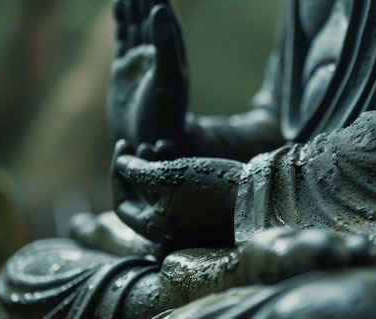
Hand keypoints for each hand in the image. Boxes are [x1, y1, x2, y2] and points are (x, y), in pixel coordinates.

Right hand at [108, 0, 187, 149]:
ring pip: (136, 23)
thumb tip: (160, 13)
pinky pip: (123, 38)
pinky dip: (121, 20)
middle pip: (151, 15)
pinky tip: (119, 2)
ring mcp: (140, 61)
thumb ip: (165, 48)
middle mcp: (158, 55)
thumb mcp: (167, 83)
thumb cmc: (163, 119)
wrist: (147, 146)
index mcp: (172, 56)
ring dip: (133, 0)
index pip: (165, 20)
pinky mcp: (124, 70)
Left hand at [110, 140, 241, 251]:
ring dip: (155, 166)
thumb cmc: (212, 187)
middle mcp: (169, 232)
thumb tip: (120, 164)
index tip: (122, 149)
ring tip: (158, 143)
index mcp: (156, 229)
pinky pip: (178, 194)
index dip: (117, 176)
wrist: (258, 195)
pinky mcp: (202, 213)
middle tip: (136, 144)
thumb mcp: (169, 174)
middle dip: (137, 168)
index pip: (122, 205)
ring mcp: (186, 224)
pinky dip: (173, 173)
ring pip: (160, 194)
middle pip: (141, 199)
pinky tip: (173, 148)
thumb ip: (137, 171)